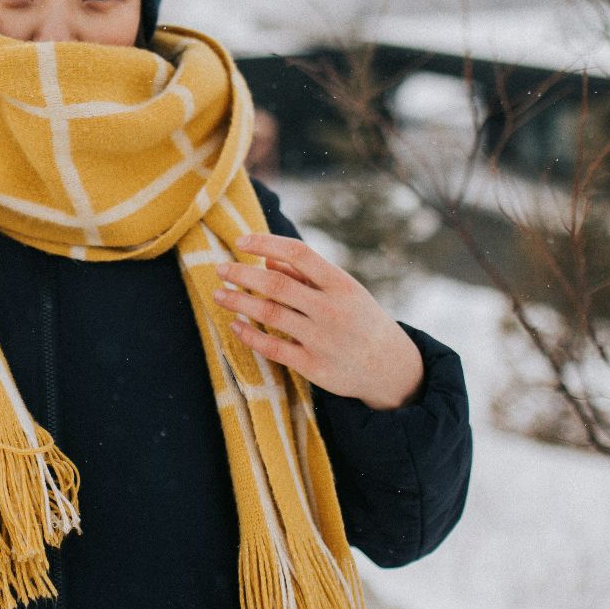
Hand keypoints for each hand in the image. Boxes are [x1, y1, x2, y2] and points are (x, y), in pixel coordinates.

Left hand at [212, 232, 424, 410]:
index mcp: (340, 284)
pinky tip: (235, 325)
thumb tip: (267, 258)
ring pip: (270, 314)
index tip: (240, 241)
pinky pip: (273, 348)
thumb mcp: (343, 292)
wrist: (390, 367)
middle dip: (242, 274)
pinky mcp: (314, 366)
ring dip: (238, 302)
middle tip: (220, 268)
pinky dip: (250, 335)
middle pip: (276, 283)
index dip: (266, 243)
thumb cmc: (360, 320)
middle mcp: (331, 309)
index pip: (299, 253)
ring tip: (218, 294)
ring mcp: (322, 338)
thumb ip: (306, 276)